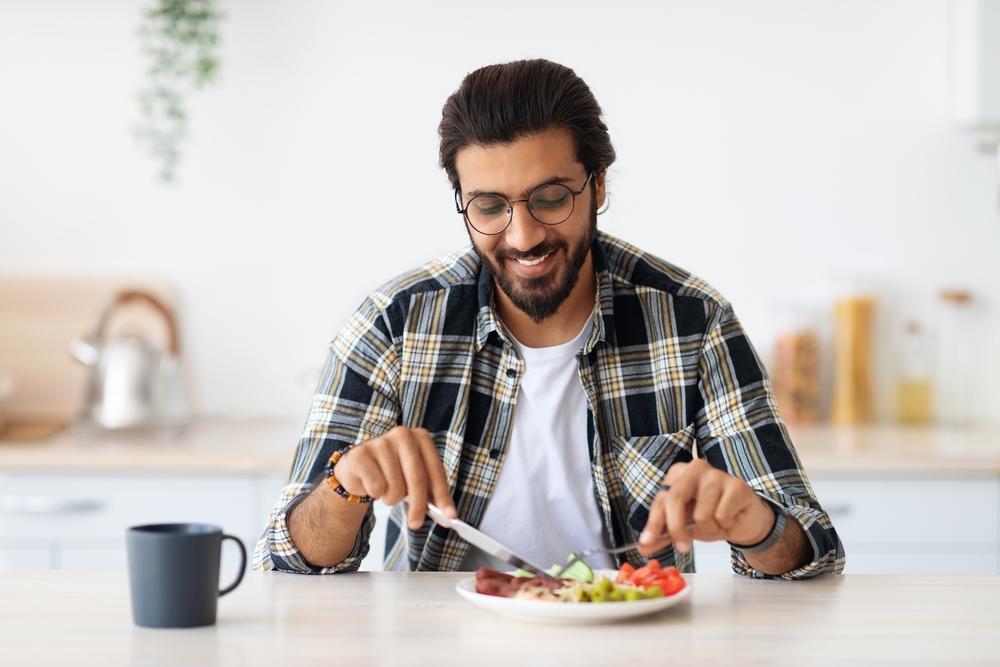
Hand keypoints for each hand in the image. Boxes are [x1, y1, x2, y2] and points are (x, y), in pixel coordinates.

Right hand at [333, 427, 456, 528]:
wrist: (358, 468)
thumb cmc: (392, 473)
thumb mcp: (414, 480)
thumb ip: (432, 494)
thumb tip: (449, 516)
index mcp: (421, 437)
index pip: (436, 471)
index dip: (443, 496)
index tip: (450, 517)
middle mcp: (403, 435)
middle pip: (417, 480)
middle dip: (418, 507)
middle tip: (416, 524)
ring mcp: (381, 442)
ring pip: (395, 487)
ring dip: (391, 498)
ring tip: (386, 490)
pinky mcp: (361, 453)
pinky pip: (376, 487)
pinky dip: (375, 493)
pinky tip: (372, 484)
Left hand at [638, 458, 774, 555]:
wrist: (745, 521)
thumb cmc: (712, 518)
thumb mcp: (685, 526)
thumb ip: (664, 534)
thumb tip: (643, 547)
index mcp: (678, 474)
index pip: (660, 499)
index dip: (653, 523)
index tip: (646, 544)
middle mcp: (695, 468)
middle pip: (675, 499)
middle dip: (677, 528)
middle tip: (683, 548)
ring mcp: (717, 474)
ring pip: (701, 514)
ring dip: (708, 528)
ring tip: (717, 523)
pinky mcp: (737, 485)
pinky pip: (722, 515)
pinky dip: (724, 525)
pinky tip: (731, 518)